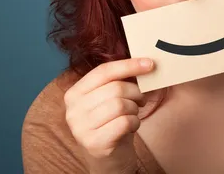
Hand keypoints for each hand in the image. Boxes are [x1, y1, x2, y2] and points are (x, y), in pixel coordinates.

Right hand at [64, 58, 154, 173]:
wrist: (108, 159)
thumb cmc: (112, 124)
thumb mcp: (109, 99)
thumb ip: (118, 81)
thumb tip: (144, 63)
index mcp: (74, 93)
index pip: (103, 71)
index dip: (128, 65)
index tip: (150, 64)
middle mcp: (73, 110)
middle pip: (115, 88)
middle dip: (135, 92)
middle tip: (141, 99)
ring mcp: (81, 128)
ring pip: (121, 104)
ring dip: (134, 109)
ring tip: (133, 115)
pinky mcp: (95, 143)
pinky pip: (125, 122)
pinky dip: (135, 122)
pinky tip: (131, 127)